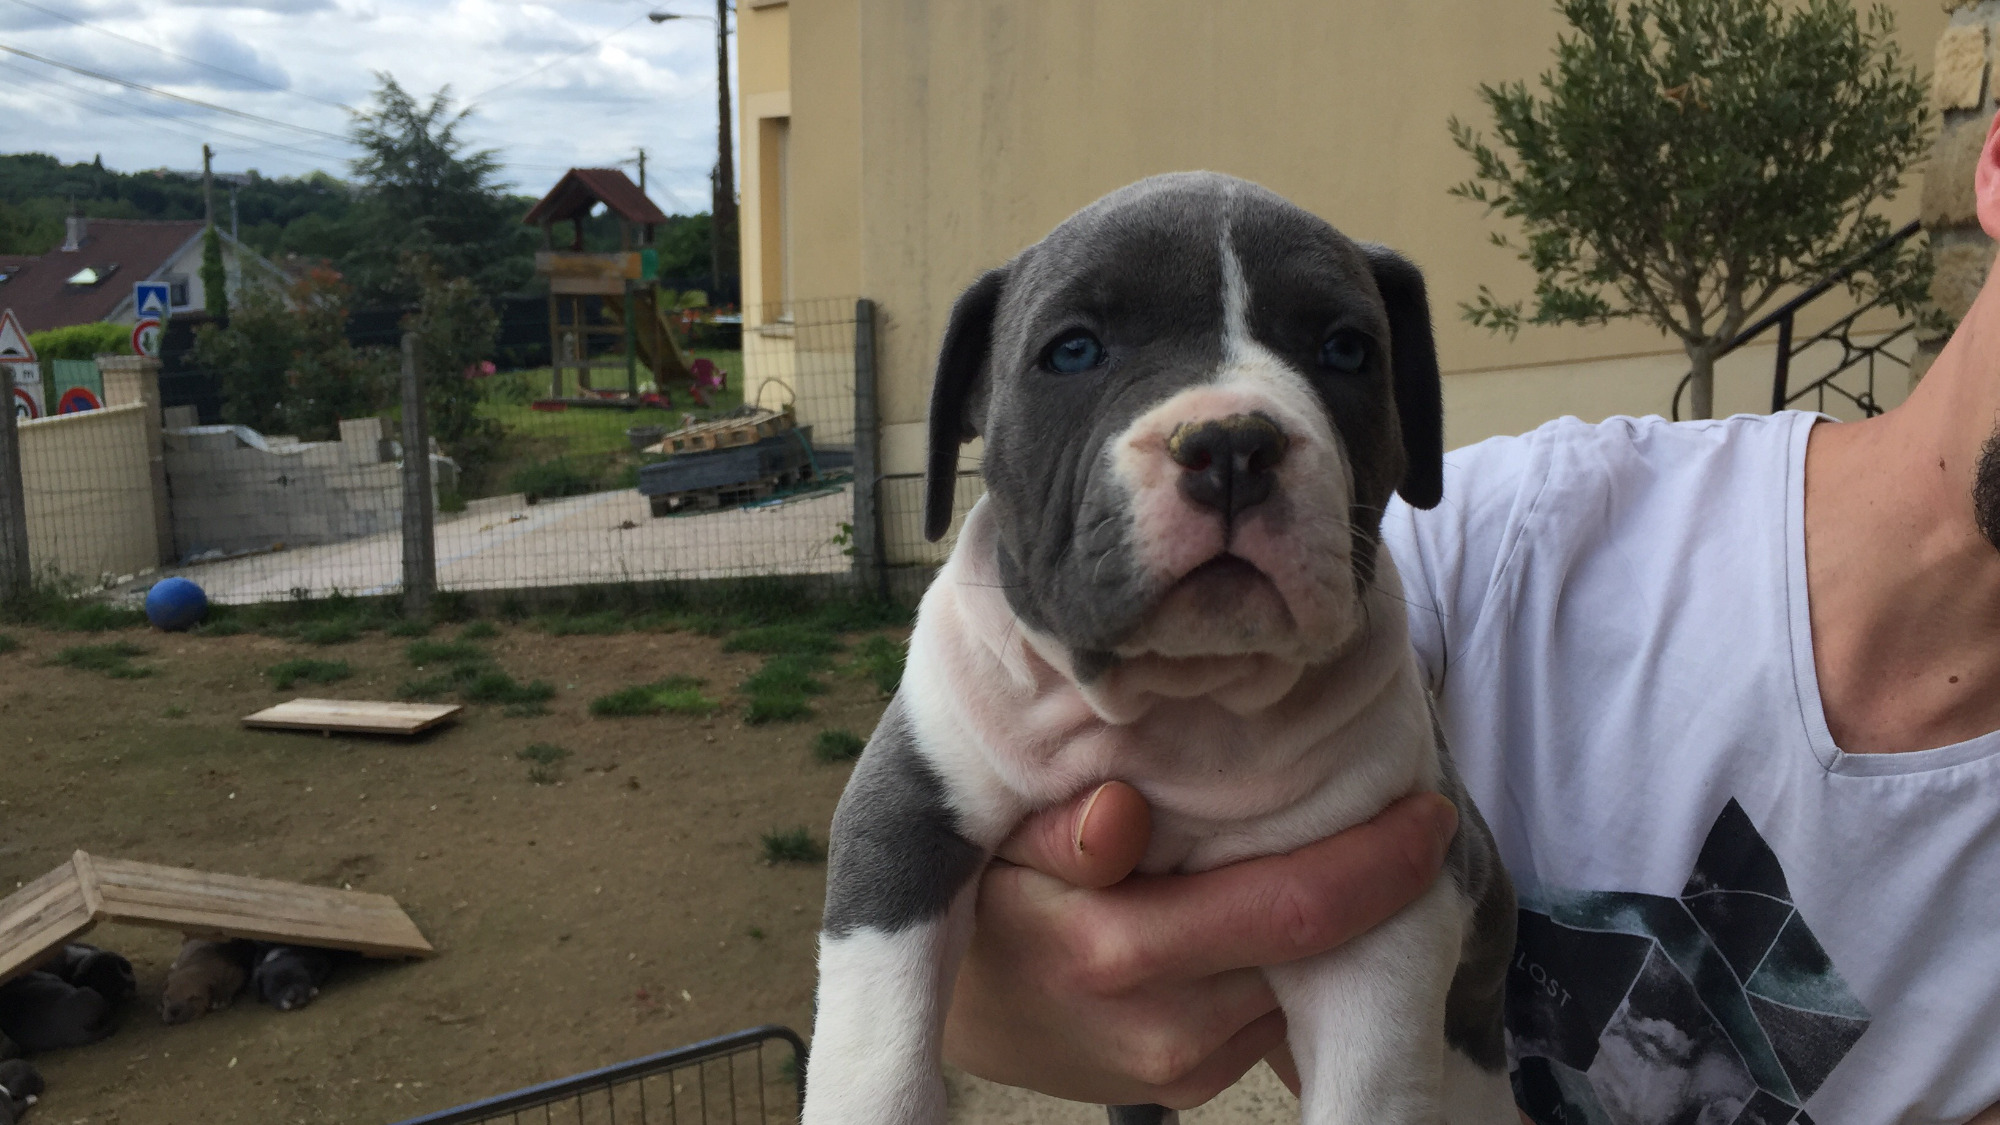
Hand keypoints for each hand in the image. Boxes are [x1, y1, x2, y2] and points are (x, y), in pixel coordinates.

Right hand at [941, 782, 1459, 1108]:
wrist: (943, 1002)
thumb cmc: (985, 891)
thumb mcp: (1001, 840)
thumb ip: (1065, 832)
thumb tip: (1122, 814)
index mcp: (1113, 949)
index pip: (1290, 908)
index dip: (1375, 863)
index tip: (1428, 814)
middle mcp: (1161, 1025)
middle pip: (1312, 949)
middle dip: (1366, 885)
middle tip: (1400, 811)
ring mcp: (1178, 1067)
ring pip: (1297, 984)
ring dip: (1328, 927)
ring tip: (1331, 850)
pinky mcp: (1187, 1086)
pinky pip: (1267, 1016)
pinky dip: (1285, 964)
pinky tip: (1269, 912)